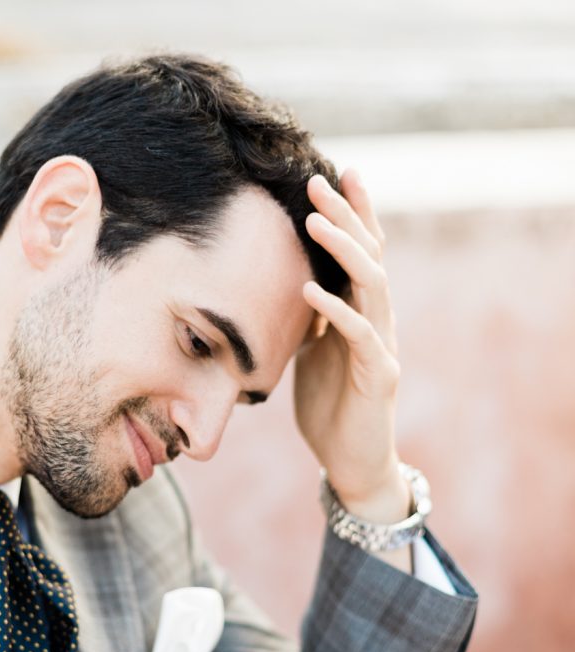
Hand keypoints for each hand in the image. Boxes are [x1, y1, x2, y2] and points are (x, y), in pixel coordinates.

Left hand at [294, 169, 409, 525]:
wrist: (352, 462)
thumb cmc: (331, 407)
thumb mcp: (312, 354)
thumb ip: (307, 320)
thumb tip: (283, 287)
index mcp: (362, 313)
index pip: (363, 253)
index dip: (353, 213)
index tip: (333, 174)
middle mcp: (378, 321)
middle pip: (369, 255)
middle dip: (346, 215)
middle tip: (320, 179)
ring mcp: (381, 346)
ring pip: (371, 284)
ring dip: (342, 249)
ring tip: (314, 219)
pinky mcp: (378, 376)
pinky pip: (359, 334)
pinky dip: (334, 310)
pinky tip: (309, 290)